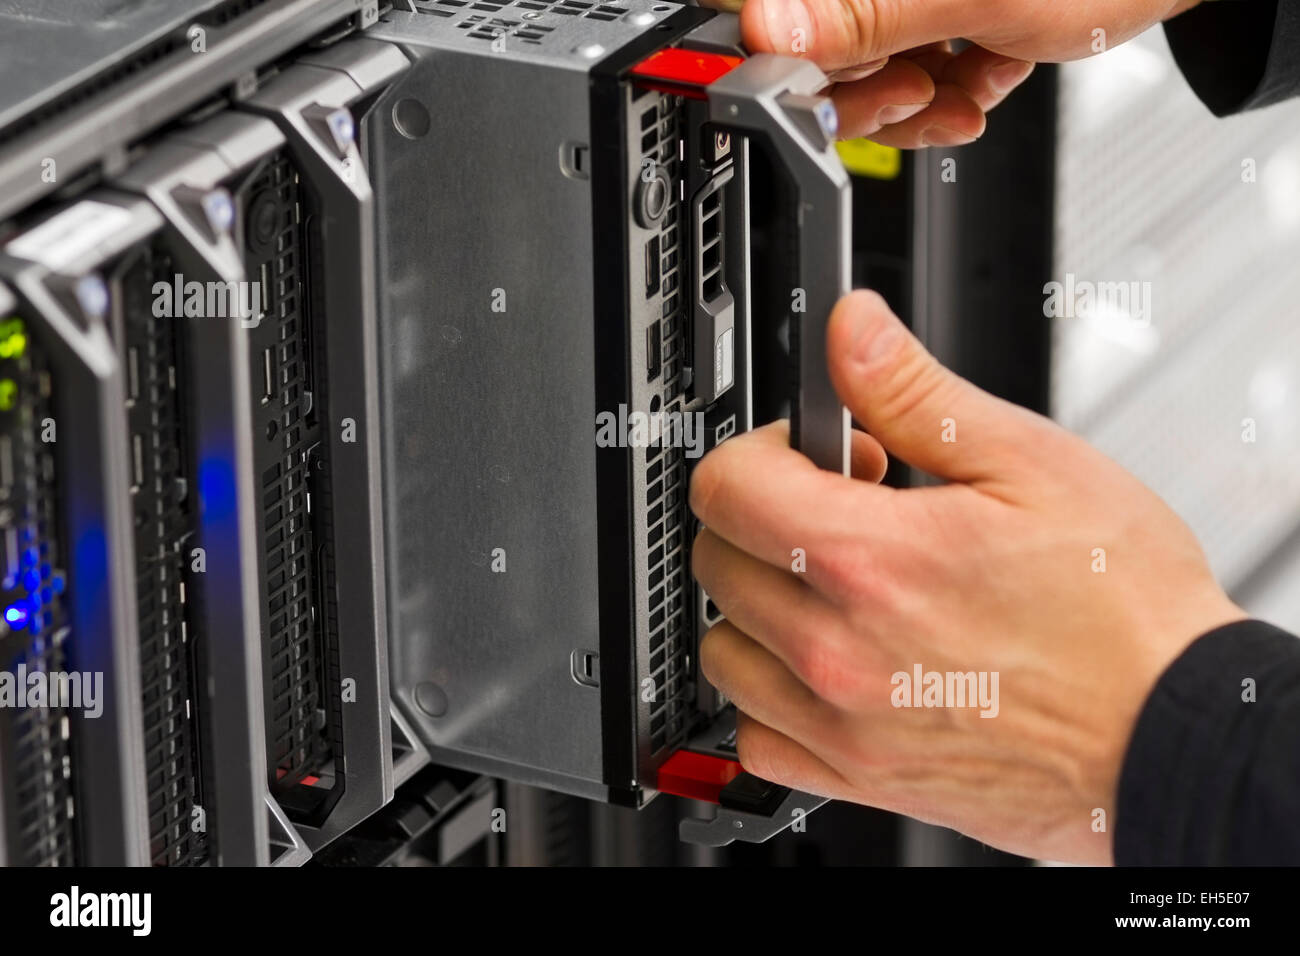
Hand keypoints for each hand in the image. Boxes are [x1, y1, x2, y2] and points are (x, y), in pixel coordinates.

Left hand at [689, 289, 1243, 863]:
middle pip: (717, 559)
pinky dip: (770, 694)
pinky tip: (827, 664)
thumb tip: (851, 330)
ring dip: (759, 603)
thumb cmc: (1123, 609)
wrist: (1170, 733)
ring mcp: (844, 722)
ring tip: (836, 587)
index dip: (760, 450)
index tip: (807, 453)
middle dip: (764, 516)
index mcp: (872, 561)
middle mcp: (840, 649)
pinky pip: (757, 733)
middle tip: (841, 511)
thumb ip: (914, 392)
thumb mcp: (1030, 464)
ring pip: (724, 647)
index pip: (726, 486)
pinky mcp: (860, 777)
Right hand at [702, 0, 1202, 144]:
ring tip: (960, 96)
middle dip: (866, 87)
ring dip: (914, 99)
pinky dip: (948, 87)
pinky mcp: (943, 7)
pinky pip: (916, 61)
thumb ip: (863, 12)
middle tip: (913, 92)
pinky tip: (984, 80)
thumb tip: (761, 23)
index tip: (819, 96)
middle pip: (818, 45)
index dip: (791, 62)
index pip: (775, 12)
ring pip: (870, 64)